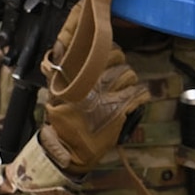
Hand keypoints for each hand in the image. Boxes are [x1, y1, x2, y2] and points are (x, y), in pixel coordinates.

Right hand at [40, 30, 149, 174]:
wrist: (69, 149)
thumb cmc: (63, 120)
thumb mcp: (54, 91)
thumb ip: (57, 69)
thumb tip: (60, 45)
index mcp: (74, 75)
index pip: (96, 49)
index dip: (106, 48)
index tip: (106, 53)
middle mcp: (91, 82)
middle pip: (117, 58)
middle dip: (119, 64)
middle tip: (115, 74)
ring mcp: (106, 96)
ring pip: (129, 74)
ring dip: (129, 81)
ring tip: (122, 90)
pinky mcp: (120, 110)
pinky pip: (139, 94)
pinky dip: (140, 96)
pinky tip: (133, 100)